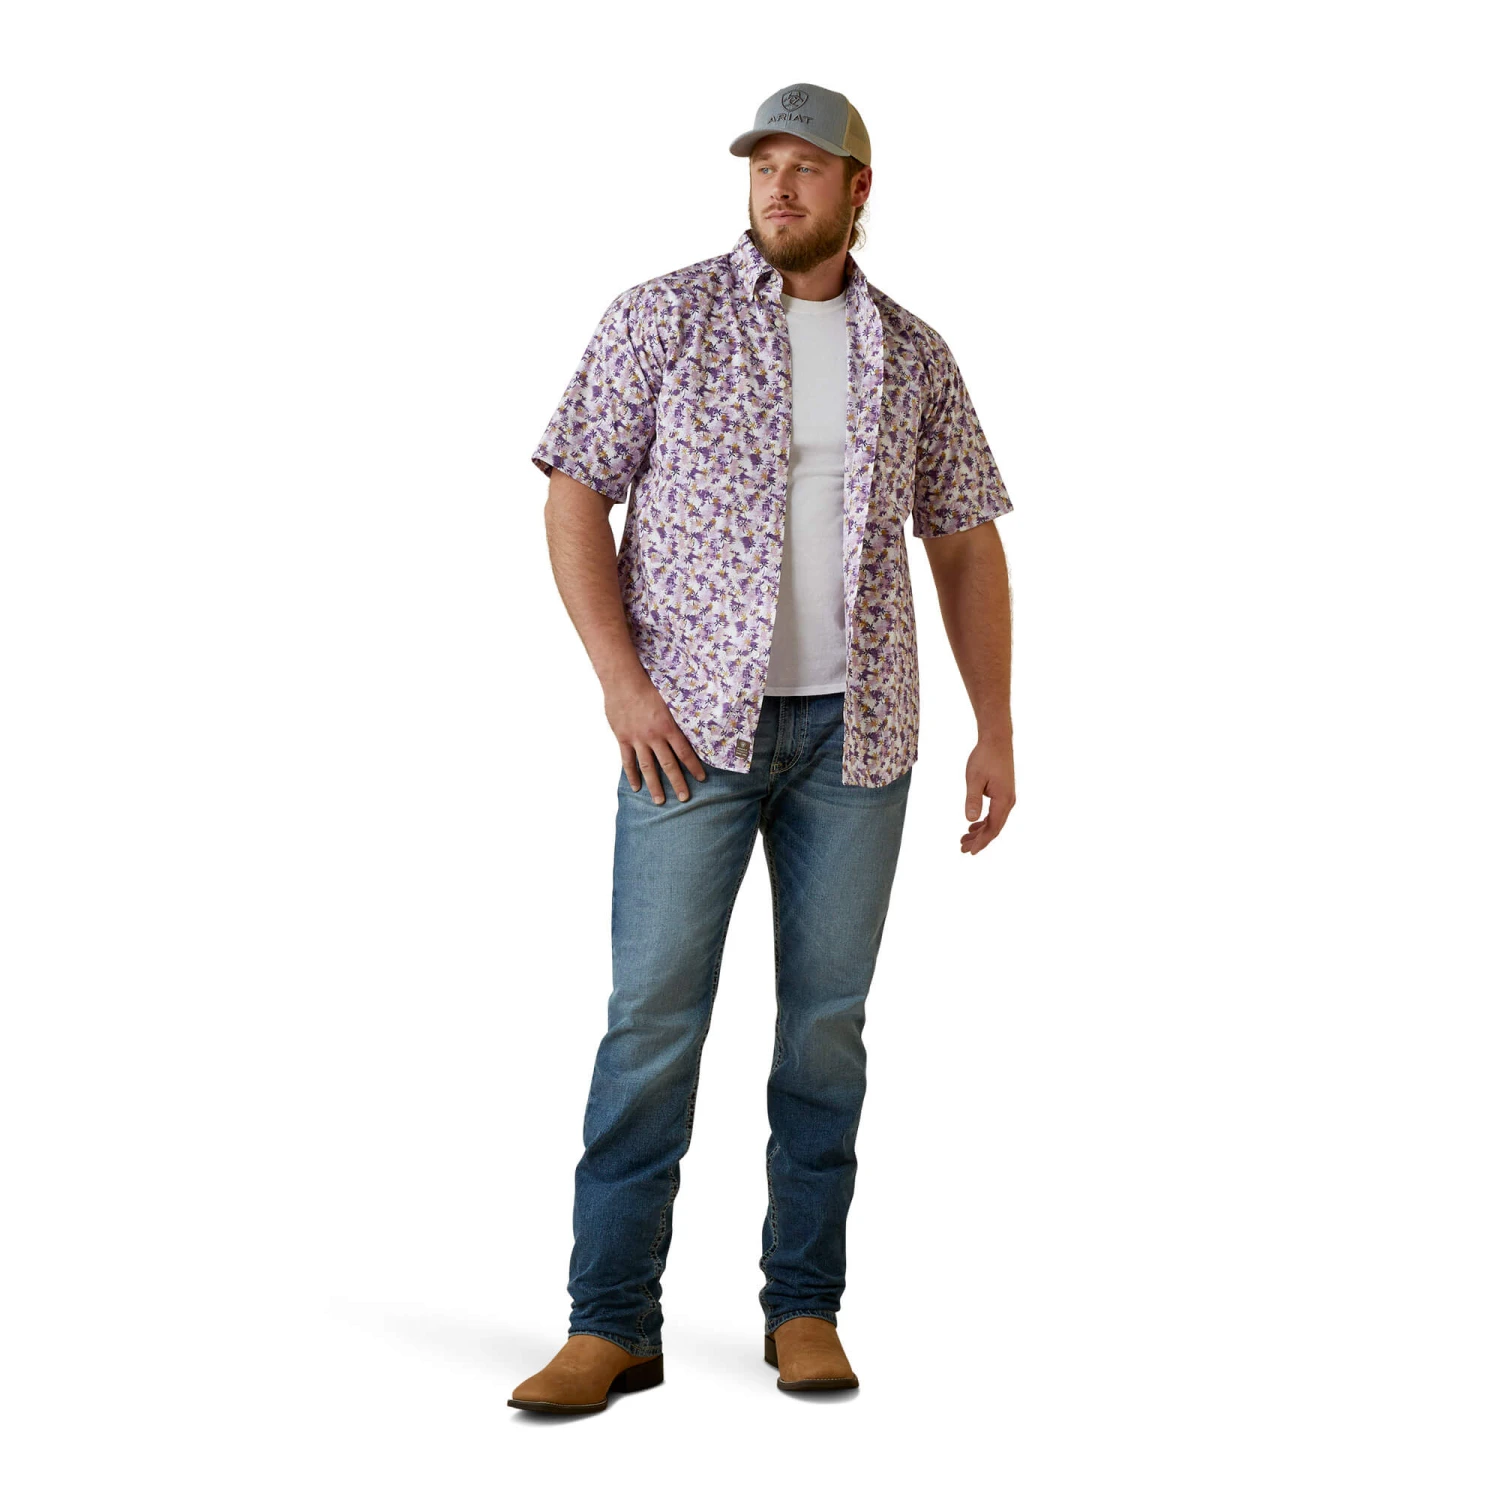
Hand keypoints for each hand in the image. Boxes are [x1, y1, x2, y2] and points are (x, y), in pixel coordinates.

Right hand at [604, 673, 708, 803]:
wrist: (623, 681)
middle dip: (677, 783)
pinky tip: (636, 787)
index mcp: (668, 727)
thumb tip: (694, 722)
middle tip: (684, 798)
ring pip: (648, 768)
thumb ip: (678, 716)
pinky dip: (632, 775)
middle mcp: (654, 737)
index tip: (701, 779)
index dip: (694, 767)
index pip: (685, 752)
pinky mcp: (623, 739)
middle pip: (668, 765)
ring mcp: (637, 740)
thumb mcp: (669, 700)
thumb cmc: (648, 686)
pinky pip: (628, 761)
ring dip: (654, 785)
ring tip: (659, 800)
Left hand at [960, 734, 1014, 854]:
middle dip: (979, 840)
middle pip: (994, 828)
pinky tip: (973, 825)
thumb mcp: (974, 779)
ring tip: (964, 839)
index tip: (970, 852)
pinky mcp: (1003, 793)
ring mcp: (1007, 798)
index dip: (982, 842)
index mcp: (1003, 800)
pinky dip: (984, 821)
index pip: (993, 828)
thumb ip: (973, 800)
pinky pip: (995, 813)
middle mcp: (1008, 802)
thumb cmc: (985, 757)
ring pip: (994, 821)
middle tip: (962, 849)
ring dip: (980, 832)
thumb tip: (970, 820)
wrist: (997, 741)